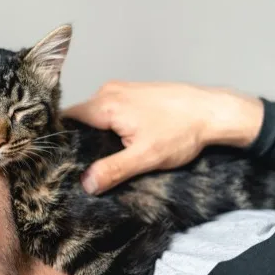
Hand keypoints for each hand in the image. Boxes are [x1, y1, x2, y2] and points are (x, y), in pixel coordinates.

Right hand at [63, 81, 264, 194]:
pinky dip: (108, 127)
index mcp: (106, 104)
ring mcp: (122, 90)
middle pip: (80, 117)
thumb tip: (85, 184)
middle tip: (80, 165)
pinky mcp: (133, 94)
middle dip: (78, 140)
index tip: (60, 159)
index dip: (61, 139)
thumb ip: (113, 170)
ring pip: (95, 114)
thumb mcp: (145, 157)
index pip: (68, 119)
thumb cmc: (182, 131)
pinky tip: (119, 143)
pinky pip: (109, 110)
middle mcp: (109, 91)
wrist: (214, 111)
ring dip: (95, 134)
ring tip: (100, 157)